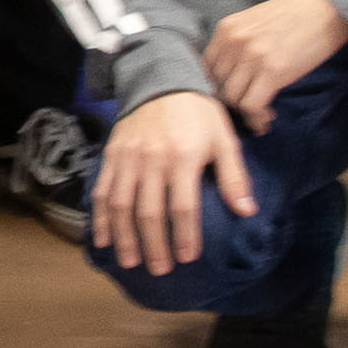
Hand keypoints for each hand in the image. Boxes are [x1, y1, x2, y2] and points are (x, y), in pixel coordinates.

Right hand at [89, 90, 252, 274]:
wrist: (160, 78)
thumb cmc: (198, 113)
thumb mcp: (224, 139)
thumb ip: (234, 176)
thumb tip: (247, 211)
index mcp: (182, 157)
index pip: (182, 205)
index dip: (184, 234)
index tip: (188, 258)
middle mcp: (152, 160)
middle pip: (148, 211)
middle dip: (153, 245)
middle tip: (160, 270)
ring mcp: (127, 158)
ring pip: (121, 205)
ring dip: (124, 237)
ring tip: (131, 262)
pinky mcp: (112, 155)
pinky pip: (102, 190)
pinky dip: (100, 217)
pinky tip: (102, 240)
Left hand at [204, 0, 347, 128]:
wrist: (326, 8)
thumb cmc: (295, 14)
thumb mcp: (254, 22)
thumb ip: (238, 43)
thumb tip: (232, 73)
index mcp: (226, 29)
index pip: (207, 68)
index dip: (220, 86)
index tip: (235, 94)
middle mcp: (233, 41)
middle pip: (219, 85)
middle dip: (233, 100)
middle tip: (250, 107)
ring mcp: (252, 56)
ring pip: (233, 98)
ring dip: (245, 112)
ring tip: (261, 113)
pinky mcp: (272, 71)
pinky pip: (252, 105)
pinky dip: (257, 117)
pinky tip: (268, 117)